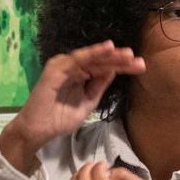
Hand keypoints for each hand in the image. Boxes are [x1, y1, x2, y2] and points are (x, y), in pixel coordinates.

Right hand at [0, 41, 145, 172]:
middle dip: (120, 59)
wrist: (39, 130)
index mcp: (82, 74)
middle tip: (138, 60)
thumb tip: (114, 70)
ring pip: (92, 58)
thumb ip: (99, 86)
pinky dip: (92, 53)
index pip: (105, 68)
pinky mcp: (55, 69)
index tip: (141, 66)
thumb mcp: (88, 101)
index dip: (123, 67)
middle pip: (101, 61)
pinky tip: (107, 49)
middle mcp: (74, 67)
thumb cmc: (60, 118)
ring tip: (127, 54)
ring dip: (109, 54)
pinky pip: (77, 59)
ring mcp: (64, 66)